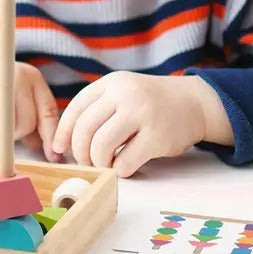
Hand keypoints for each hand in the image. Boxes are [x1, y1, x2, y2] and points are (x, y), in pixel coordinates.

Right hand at [0, 59, 61, 159]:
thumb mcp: (23, 100)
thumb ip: (38, 123)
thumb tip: (53, 155)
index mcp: (32, 77)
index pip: (48, 112)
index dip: (49, 137)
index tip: (52, 156)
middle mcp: (14, 75)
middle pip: (24, 125)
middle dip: (13, 134)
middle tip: (1, 122)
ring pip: (0, 130)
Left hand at [51, 72, 230, 177]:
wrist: (193, 102)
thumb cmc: (150, 103)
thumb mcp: (123, 92)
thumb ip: (98, 107)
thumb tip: (65, 139)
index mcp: (111, 83)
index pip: (76, 108)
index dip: (63, 132)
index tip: (59, 149)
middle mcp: (124, 94)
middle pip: (85, 129)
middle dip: (80, 152)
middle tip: (86, 161)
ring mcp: (141, 114)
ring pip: (101, 146)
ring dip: (99, 162)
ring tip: (106, 164)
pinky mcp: (157, 136)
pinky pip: (125, 161)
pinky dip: (120, 170)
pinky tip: (125, 167)